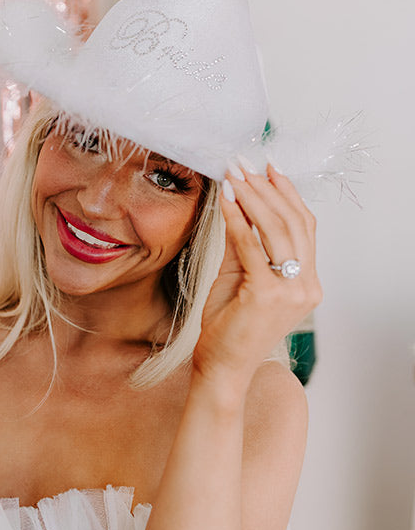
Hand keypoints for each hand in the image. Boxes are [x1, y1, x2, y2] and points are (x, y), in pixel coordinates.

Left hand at [192, 163, 321, 386]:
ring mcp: (291, 291)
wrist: (220, 367)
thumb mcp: (238, 276)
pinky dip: (238, 218)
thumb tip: (237, 201)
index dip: (286, 194)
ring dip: (254, 196)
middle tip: (245, 162)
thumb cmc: (228, 327)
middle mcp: (306, 286)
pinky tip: (226, 199)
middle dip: (268, 187)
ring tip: (234, 173)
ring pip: (277, 229)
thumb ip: (242, 241)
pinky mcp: (266, 294)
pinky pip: (251, 245)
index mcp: (307, 283)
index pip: (304, 227)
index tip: (267, 167)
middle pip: (294, 222)